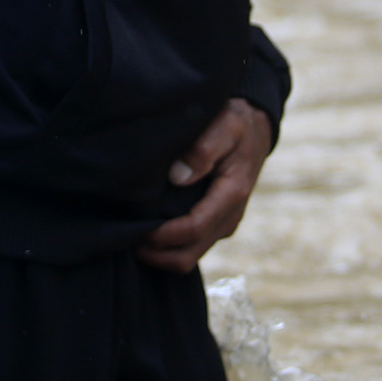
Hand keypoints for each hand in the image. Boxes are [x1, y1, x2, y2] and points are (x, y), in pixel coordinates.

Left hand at [137, 98, 272, 273]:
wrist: (254, 130)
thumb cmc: (236, 124)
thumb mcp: (226, 123)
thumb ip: (204, 148)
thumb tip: (177, 176)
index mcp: (232, 194)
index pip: (194, 229)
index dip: (163, 235)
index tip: (137, 227)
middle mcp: (229, 217)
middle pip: (187, 255)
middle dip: (155, 253)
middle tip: (127, 237)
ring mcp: (222, 224)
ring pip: (187, 256)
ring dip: (160, 252)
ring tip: (133, 233)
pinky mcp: (215, 225)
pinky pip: (190, 247)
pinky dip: (167, 246)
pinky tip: (149, 226)